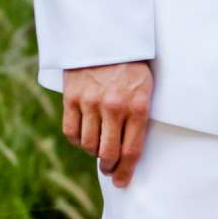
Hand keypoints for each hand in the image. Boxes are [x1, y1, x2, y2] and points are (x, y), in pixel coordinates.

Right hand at [63, 60, 152, 188]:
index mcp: (137, 106)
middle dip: (110, 167)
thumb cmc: (131, 65)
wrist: (105, 36)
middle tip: (110, 169)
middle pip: (108, 153)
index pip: (131, 150)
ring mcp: (90, 103)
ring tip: (99, 149)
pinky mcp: (72, 98)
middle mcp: (113, 107)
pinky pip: (71, 132)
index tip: (122, 182)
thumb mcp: (146, 87)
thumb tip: (131, 150)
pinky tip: (84, 137)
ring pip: (88, 145)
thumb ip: (140, 115)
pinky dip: (77, 140)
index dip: (126, 171)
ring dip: (94, 152)